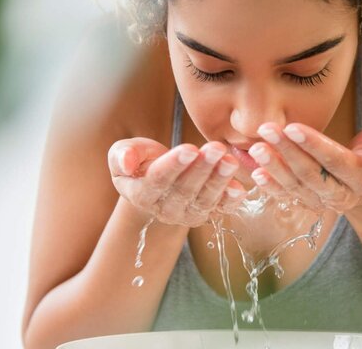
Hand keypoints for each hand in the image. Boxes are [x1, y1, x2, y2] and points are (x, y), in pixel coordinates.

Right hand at [108, 138, 246, 225]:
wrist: (157, 177)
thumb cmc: (140, 160)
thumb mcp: (123, 152)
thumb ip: (122, 155)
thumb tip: (125, 162)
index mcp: (141, 193)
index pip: (158, 180)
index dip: (174, 165)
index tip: (190, 149)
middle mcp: (165, 209)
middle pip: (185, 190)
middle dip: (202, 169)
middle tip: (216, 148)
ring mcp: (187, 213)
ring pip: (205, 199)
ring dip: (219, 180)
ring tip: (229, 161)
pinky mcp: (207, 212)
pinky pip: (221, 209)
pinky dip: (230, 200)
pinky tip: (239, 188)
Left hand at [247, 122, 361, 212]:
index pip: (335, 161)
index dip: (313, 145)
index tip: (292, 127)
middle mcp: (343, 196)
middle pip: (310, 174)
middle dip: (286, 152)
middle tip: (267, 130)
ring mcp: (324, 202)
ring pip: (295, 186)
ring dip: (273, 167)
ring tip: (256, 148)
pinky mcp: (309, 202)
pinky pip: (286, 195)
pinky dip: (269, 184)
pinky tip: (254, 172)